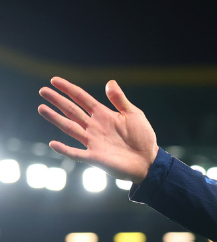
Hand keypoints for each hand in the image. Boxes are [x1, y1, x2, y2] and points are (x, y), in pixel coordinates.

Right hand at [38, 77, 157, 182]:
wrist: (149, 161)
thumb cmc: (143, 138)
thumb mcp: (134, 115)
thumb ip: (120, 100)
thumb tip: (110, 81)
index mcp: (103, 115)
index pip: (82, 98)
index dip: (68, 89)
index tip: (54, 80)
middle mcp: (95, 126)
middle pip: (72, 111)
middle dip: (57, 101)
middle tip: (43, 91)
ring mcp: (93, 142)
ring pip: (70, 128)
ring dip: (56, 119)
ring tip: (42, 108)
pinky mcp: (95, 157)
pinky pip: (76, 153)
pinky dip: (65, 150)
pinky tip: (53, 144)